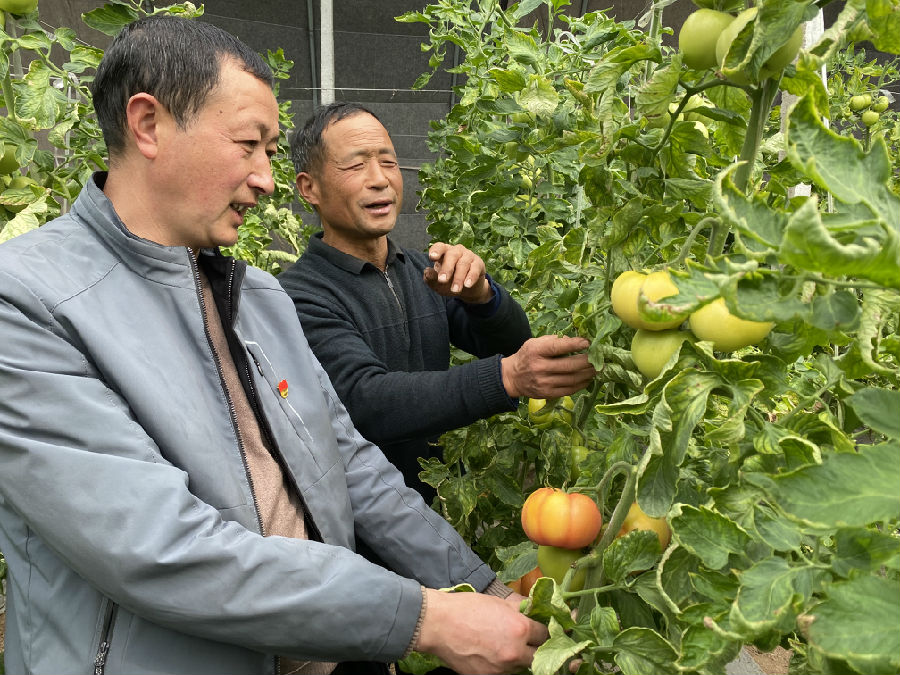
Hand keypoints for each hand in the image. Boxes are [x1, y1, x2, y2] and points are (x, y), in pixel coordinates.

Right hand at [416, 588, 548, 673]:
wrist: (438, 624)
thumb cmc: (466, 609)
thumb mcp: (498, 602)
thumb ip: (520, 610)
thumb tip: (534, 611)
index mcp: (520, 630)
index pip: (545, 635)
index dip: (542, 631)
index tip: (539, 630)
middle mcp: (514, 653)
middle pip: (537, 656)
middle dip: (534, 648)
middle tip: (526, 641)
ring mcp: (501, 669)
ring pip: (520, 666)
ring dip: (517, 658)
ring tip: (504, 646)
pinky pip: (502, 673)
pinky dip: (501, 665)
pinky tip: (491, 654)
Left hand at [423, 242, 492, 304]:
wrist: (467, 289)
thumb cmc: (448, 282)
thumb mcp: (437, 283)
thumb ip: (431, 278)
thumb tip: (427, 273)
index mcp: (444, 252)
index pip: (440, 247)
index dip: (436, 251)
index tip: (432, 258)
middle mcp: (457, 251)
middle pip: (452, 255)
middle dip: (447, 268)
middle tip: (442, 280)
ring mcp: (468, 256)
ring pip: (463, 264)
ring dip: (458, 278)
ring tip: (455, 290)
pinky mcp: (478, 264)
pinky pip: (474, 269)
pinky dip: (471, 277)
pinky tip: (467, 285)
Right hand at [501, 335, 594, 398]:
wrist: (512, 377)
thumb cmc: (527, 356)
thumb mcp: (535, 343)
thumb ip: (553, 341)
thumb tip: (576, 341)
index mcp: (536, 351)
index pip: (557, 347)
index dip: (574, 345)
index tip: (588, 342)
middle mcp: (540, 367)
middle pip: (569, 365)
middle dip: (588, 362)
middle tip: (600, 358)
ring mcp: (544, 383)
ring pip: (572, 379)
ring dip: (588, 374)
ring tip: (598, 368)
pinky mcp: (548, 393)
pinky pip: (569, 389)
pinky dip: (582, 384)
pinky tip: (588, 378)